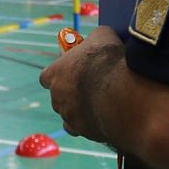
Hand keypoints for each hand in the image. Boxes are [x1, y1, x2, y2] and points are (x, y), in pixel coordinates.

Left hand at [38, 25, 126, 144]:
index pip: (47, 76)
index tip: (72, 72)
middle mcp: (56, 97)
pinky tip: (102, 116)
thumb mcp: (102, 37)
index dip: (60, 74)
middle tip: (92, 86)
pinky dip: (89, 124)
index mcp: (55, 74)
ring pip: (70, 113)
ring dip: (81, 109)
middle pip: (59, 96)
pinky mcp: (83, 131)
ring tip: (102, 102)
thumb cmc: (108, 61)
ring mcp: (68, 116)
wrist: (121, 93)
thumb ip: (93, 39)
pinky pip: (81, 129)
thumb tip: (97, 39)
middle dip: (72, 92)